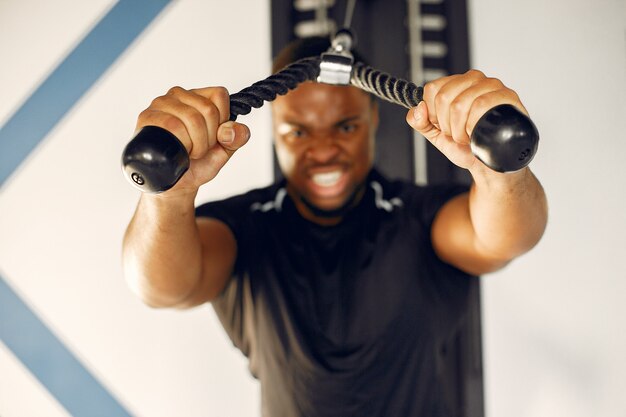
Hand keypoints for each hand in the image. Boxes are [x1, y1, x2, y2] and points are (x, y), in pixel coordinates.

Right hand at [136, 86, 249, 195]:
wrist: (178, 183)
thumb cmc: (199, 162)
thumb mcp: (225, 150)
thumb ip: (236, 137)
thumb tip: (231, 129)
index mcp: (200, 96)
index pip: (219, 95)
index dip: (222, 121)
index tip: (214, 136)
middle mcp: (179, 95)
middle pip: (208, 109)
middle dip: (209, 138)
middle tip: (199, 149)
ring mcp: (161, 104)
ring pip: (191, 117)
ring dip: (196, 144)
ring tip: (188, 150)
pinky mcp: (147, 117)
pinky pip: (171, 124)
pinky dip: (181, 142)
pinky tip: (178, 150)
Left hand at [405, 70, 528, 171]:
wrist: (488, 163)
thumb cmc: (465, 145)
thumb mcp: (436, 134)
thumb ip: (420, 121)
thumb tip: (418, 108)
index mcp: (455, 83)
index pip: (433, 89)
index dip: (432, 113)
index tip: (441, 125)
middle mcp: (474, 79)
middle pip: (444, 97)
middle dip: (446, 124)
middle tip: (457, 133)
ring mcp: (492, 86)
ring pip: (461, 102)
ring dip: (460, 128)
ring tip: (468, 135)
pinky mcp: (508, 96)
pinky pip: (482, 104)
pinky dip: (474, 124)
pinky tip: (478, 132)